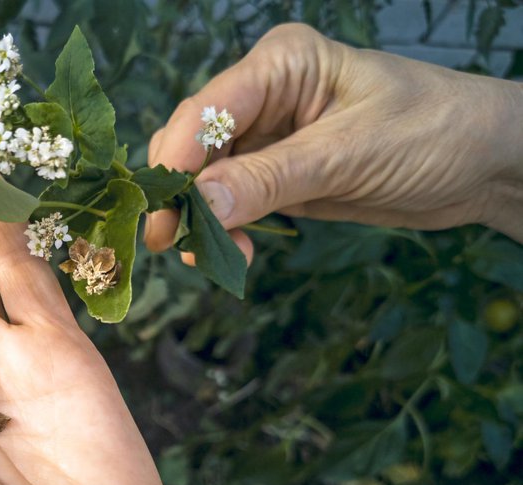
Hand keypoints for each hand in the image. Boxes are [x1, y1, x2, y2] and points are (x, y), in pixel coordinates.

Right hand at [145, 22, 522, 256]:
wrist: (481, 163)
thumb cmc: (433, 132)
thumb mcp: (349, 153)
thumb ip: (271, 179)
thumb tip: (201, 207)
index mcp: (281, 64)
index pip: (207, 108)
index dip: (178, 160)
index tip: (164, 211)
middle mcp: (263, 96)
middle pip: (192, 144)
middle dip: (179, 194)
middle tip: (171, 244)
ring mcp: (266, 138)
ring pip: (203, 179)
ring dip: (198, 219)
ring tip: (205, 258)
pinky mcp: (274, 175)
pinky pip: (229, 203)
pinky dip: (223, 230)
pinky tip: (234, 253)